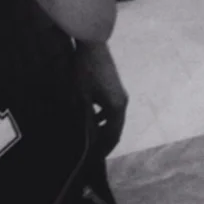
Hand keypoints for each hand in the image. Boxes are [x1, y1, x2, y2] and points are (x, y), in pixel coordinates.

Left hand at [75, 41, 128, 156]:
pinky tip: (88, 116)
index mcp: (117, 108)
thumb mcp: (81, 96)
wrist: (92, 43)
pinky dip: (101, 115)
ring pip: (112, 118)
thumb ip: (84, 118)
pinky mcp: (114, 86)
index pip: (113, 136)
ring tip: (88, 136)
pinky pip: (110, 108)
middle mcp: (122, 103)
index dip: (103, 149)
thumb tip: (84, 138)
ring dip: (101, 127)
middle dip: (103, 140)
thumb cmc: (85, 70)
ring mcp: (119, 94)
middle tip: (90, 151)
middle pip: (114, 128)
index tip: (92, 160)